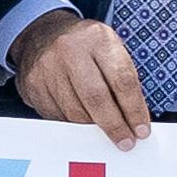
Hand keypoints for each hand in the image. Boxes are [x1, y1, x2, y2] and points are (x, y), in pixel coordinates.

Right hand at [6, 10, 153, 143]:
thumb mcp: (108, 50)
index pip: (121, 80)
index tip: (141, 130)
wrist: (42, 35)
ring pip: (75, 112)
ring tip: (104, 131)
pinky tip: (80, 120)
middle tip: (125, 141)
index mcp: (98, 39)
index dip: (134, 110)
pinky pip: (57, 115)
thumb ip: (122, 80)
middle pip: (96, 98)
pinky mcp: (34, 84)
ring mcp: (48, 66)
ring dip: (93, 128)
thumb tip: (134, 120)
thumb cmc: (84, 47)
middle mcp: (71, 50)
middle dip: (114, 126)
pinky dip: (72, 124)